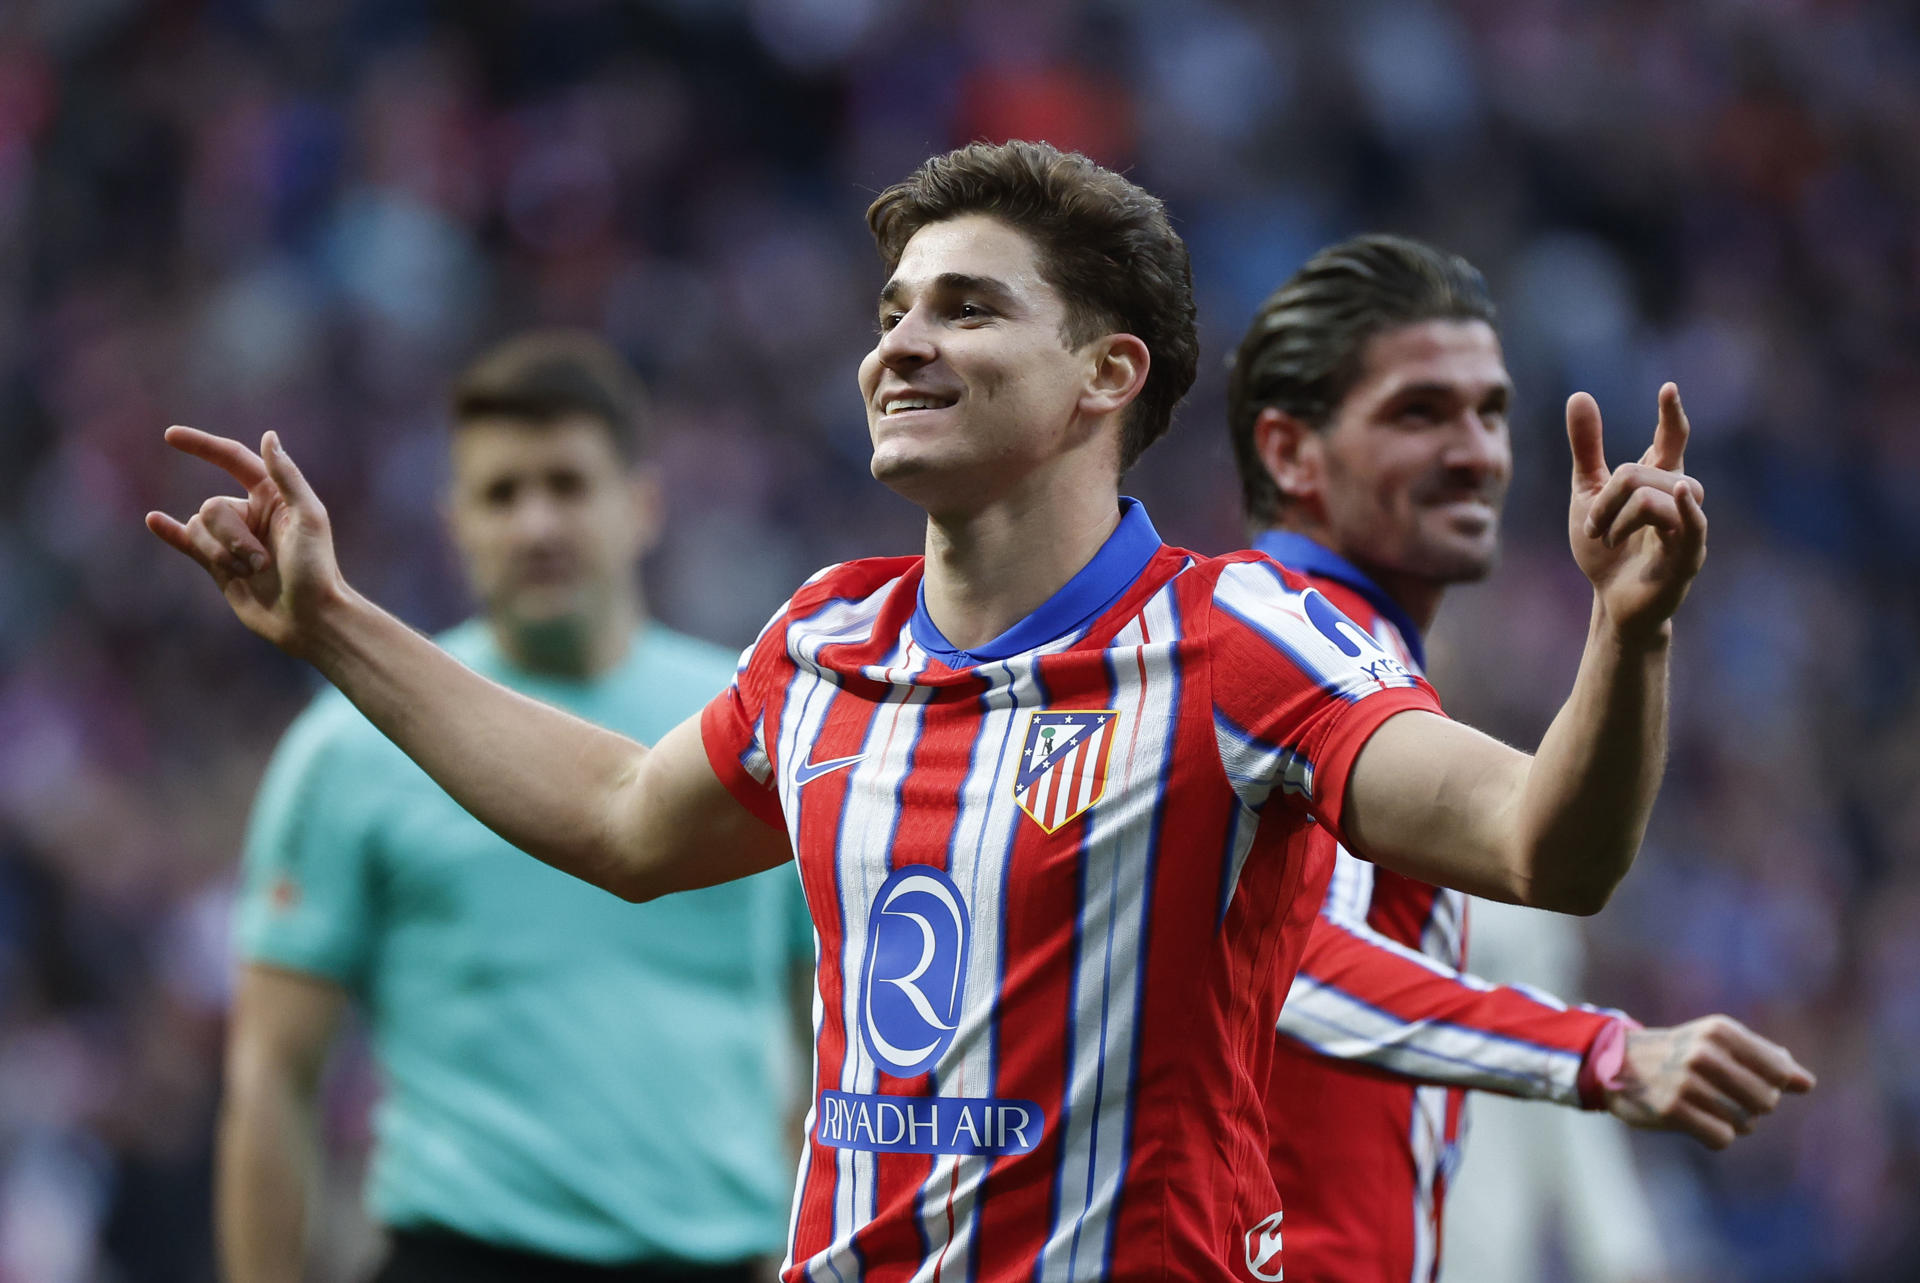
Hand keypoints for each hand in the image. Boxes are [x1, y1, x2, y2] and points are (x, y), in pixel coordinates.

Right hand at [145, 427, 342, 655]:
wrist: (309, 619)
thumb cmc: (317, 569)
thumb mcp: (309, 518)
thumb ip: (287, 477)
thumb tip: (267, 437)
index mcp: (273, 495)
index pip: (232, 460)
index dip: (202, 446)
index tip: (170, 436)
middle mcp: (250, 513)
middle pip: (212, 508)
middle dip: (232, 537)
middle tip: (263, 563)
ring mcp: (232, 539)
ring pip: (198, 530)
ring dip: (221, 554)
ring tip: (254, 574)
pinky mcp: (218, 565)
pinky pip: (186, 542)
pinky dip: (169, 532)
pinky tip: (153, 520)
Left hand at [1567, 383, 1707, 639]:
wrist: (1608, 601)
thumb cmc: (1605, 549)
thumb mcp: (1587, 493)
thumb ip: (1587, 448)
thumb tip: (1579, 395)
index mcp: (1656, 481)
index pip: (1671, 440)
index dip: (1671, 416)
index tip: (1667, 389)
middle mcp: (1678, 499)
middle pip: (1641, 471)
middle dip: (1606, 496)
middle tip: (1592, 527)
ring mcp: (1687, 525)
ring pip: (1655, 493)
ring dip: (1617, 515)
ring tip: (1605, 538)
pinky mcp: (1688, 555)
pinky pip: (1692, 523)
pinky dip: (1684, 507)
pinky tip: (1682, 493)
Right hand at [1604, 1014, 1814, 1148]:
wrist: (1616, 1062)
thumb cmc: (1681, 1054)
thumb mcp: (1720, 1043)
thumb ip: (1766, 1060)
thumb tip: (1807, 1083)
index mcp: (1720, 1030)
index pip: (1779, 1071)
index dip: (1773, 1084)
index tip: (1750, 1080)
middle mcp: (1704, 1052)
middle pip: (1766, 1101)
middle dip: (1753, 1107)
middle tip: (1724, 1096)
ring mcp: (1686, 1081)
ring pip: (1745, 1123)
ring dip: (1733, 1123)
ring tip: (1706, 1107)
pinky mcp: (1671, 1109)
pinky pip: (1722, 1138)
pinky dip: (1715, 1136)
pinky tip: (1696, 1122)